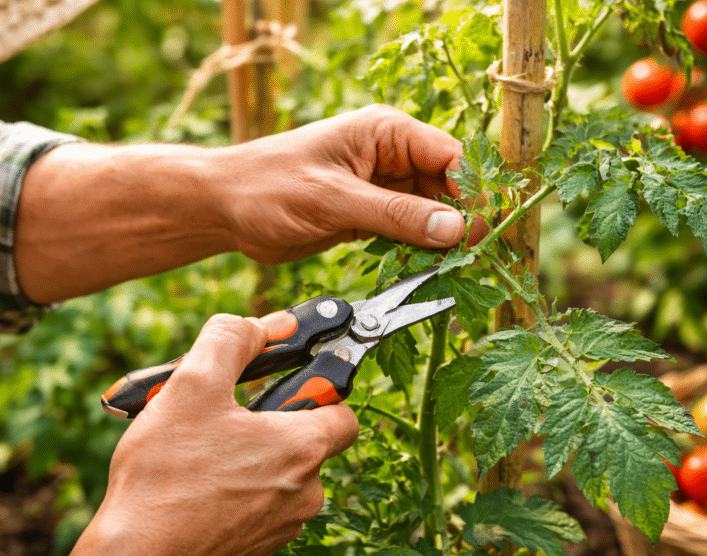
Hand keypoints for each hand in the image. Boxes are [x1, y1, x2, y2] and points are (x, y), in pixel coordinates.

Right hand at [44, 314, 358, 555]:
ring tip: (197, 451)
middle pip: (304, 441)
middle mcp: (305, 493)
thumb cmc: (165, 476)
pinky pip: (255, 505)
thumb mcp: (193, 384)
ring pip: (276, 474)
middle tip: (220, 415)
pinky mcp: (254, 550)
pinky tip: (192, 485)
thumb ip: (229, 340)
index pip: (344, 411)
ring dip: (246, 456)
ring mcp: (281, 527)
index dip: (317, 388)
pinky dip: (233, 490)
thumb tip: (254, 325)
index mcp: (303, 449)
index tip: (282, 380)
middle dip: (265, 421)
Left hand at [210, 104, 467, 262]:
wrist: (224, 210)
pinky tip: (427, 272)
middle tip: (473, 260)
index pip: (450, 157)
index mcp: (385, 133)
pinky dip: (418, 253)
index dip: (472, 192)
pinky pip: (408, 234)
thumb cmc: (267, 187)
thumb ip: (396, 215)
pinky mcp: (369, 216)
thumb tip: (455, 229)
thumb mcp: (333, 199)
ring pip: (431, 215)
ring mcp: (381, 188)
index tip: (482, 231)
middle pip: (448, 188)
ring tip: (454, 271)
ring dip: (441, 242)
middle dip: (461, 222)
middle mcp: (390, 157)